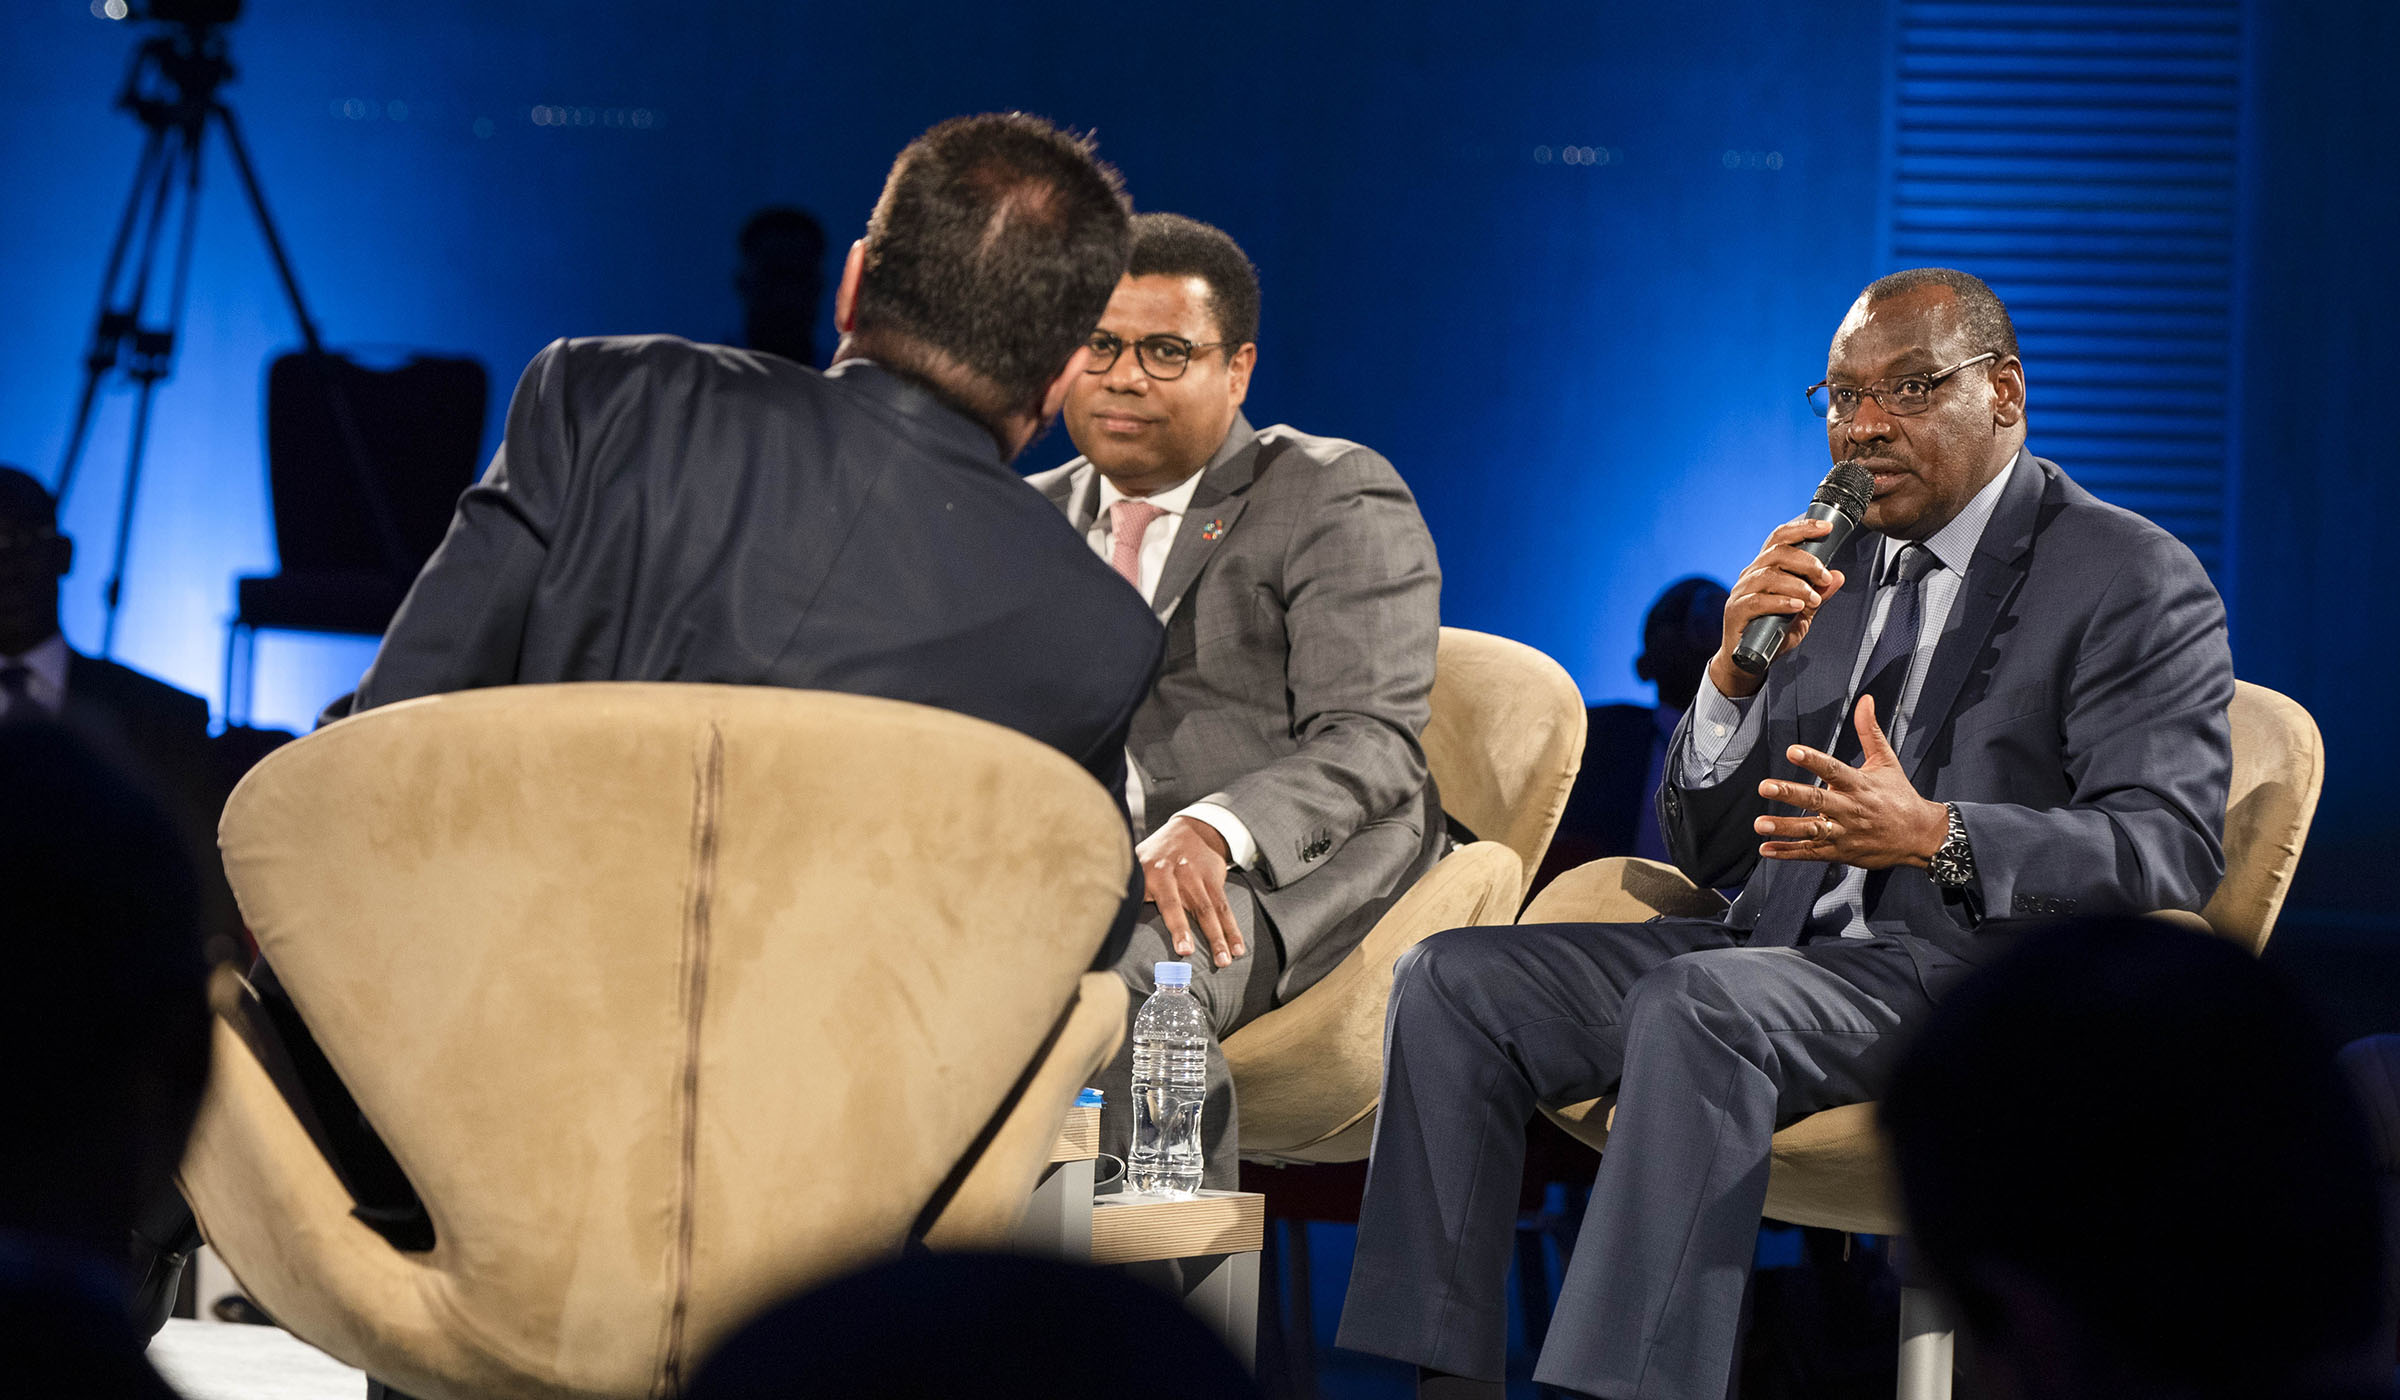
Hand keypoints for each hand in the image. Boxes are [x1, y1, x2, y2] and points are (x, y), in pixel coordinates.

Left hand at [1136, 815, 1244, 967]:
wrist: (1192, 829)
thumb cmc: (1156, 855)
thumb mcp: (1137, 862)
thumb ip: (1129, 887)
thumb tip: (1104, 915)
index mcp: (1150, 873)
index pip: (1152, 898)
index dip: (1158, 919)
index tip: (1160, 938)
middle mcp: (1174, 873)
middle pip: (1180, 905)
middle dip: (1184, 929)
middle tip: (1188, 953)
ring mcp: (1196, 876)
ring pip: (1208, 910)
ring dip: (1218, 937)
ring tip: (1224, 960)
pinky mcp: (1214, 879)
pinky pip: (1224, 907)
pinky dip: (1232, 929)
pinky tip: (1238, 948)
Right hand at [1709, 517, 1849, 698]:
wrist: (1748, 661)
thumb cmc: (1773, 633)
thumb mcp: (1803, 613)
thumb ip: (1818, 594)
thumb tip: (1838, 577)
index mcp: (1765, 568)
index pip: (1780, 538)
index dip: (1802, 529)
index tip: (1825, 529)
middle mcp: (1751, 575)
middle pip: (1777, 552)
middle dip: (1806, 561)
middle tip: (1824, 576)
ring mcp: (1741, 592)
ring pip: (1768, 575)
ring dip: (1797, 585)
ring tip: (1813, 599)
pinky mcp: (1735, 611)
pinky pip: (1758, 600)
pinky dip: (1780, 602)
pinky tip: (1796, 607)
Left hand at [1752, 695, 1948, 867]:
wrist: (1920, 837)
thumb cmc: (1900, 796)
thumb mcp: (1887, 761)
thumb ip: (1870, 731)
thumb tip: (1866, 700)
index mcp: (1860, 784)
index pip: (1834, 769)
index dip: (1813, 760)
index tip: (1792, 751)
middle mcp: (1851, 809)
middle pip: (1817, 801)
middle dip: (1790, 794)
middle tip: (1765, 787)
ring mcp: (1845, 832)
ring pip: (1812, 830)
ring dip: (1785, 827)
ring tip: (1760, 823)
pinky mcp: (1841, 852)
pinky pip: (1812, 853)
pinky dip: (1788, 852)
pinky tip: (1766, 849)